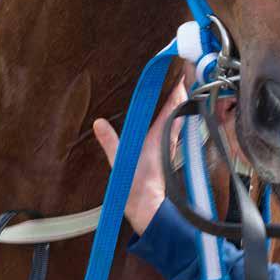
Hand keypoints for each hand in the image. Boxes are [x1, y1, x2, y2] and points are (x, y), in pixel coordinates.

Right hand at [93, 78, 186, 235]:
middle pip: (180, 107)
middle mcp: (168, 136)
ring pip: (179, 116)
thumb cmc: (138, 185)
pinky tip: (168, 112)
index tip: (179, 71)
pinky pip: (174, 126)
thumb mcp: (120, 161)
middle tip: (177, 73)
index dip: (178, 88)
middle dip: (180, 90)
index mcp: (160, 134)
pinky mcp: (167, 151)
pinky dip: (174, 114)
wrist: (149, 208)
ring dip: (178, 102)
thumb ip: (110, 141)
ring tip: (174, 87)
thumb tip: (99, 123)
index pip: (174, 105)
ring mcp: (169, 143)